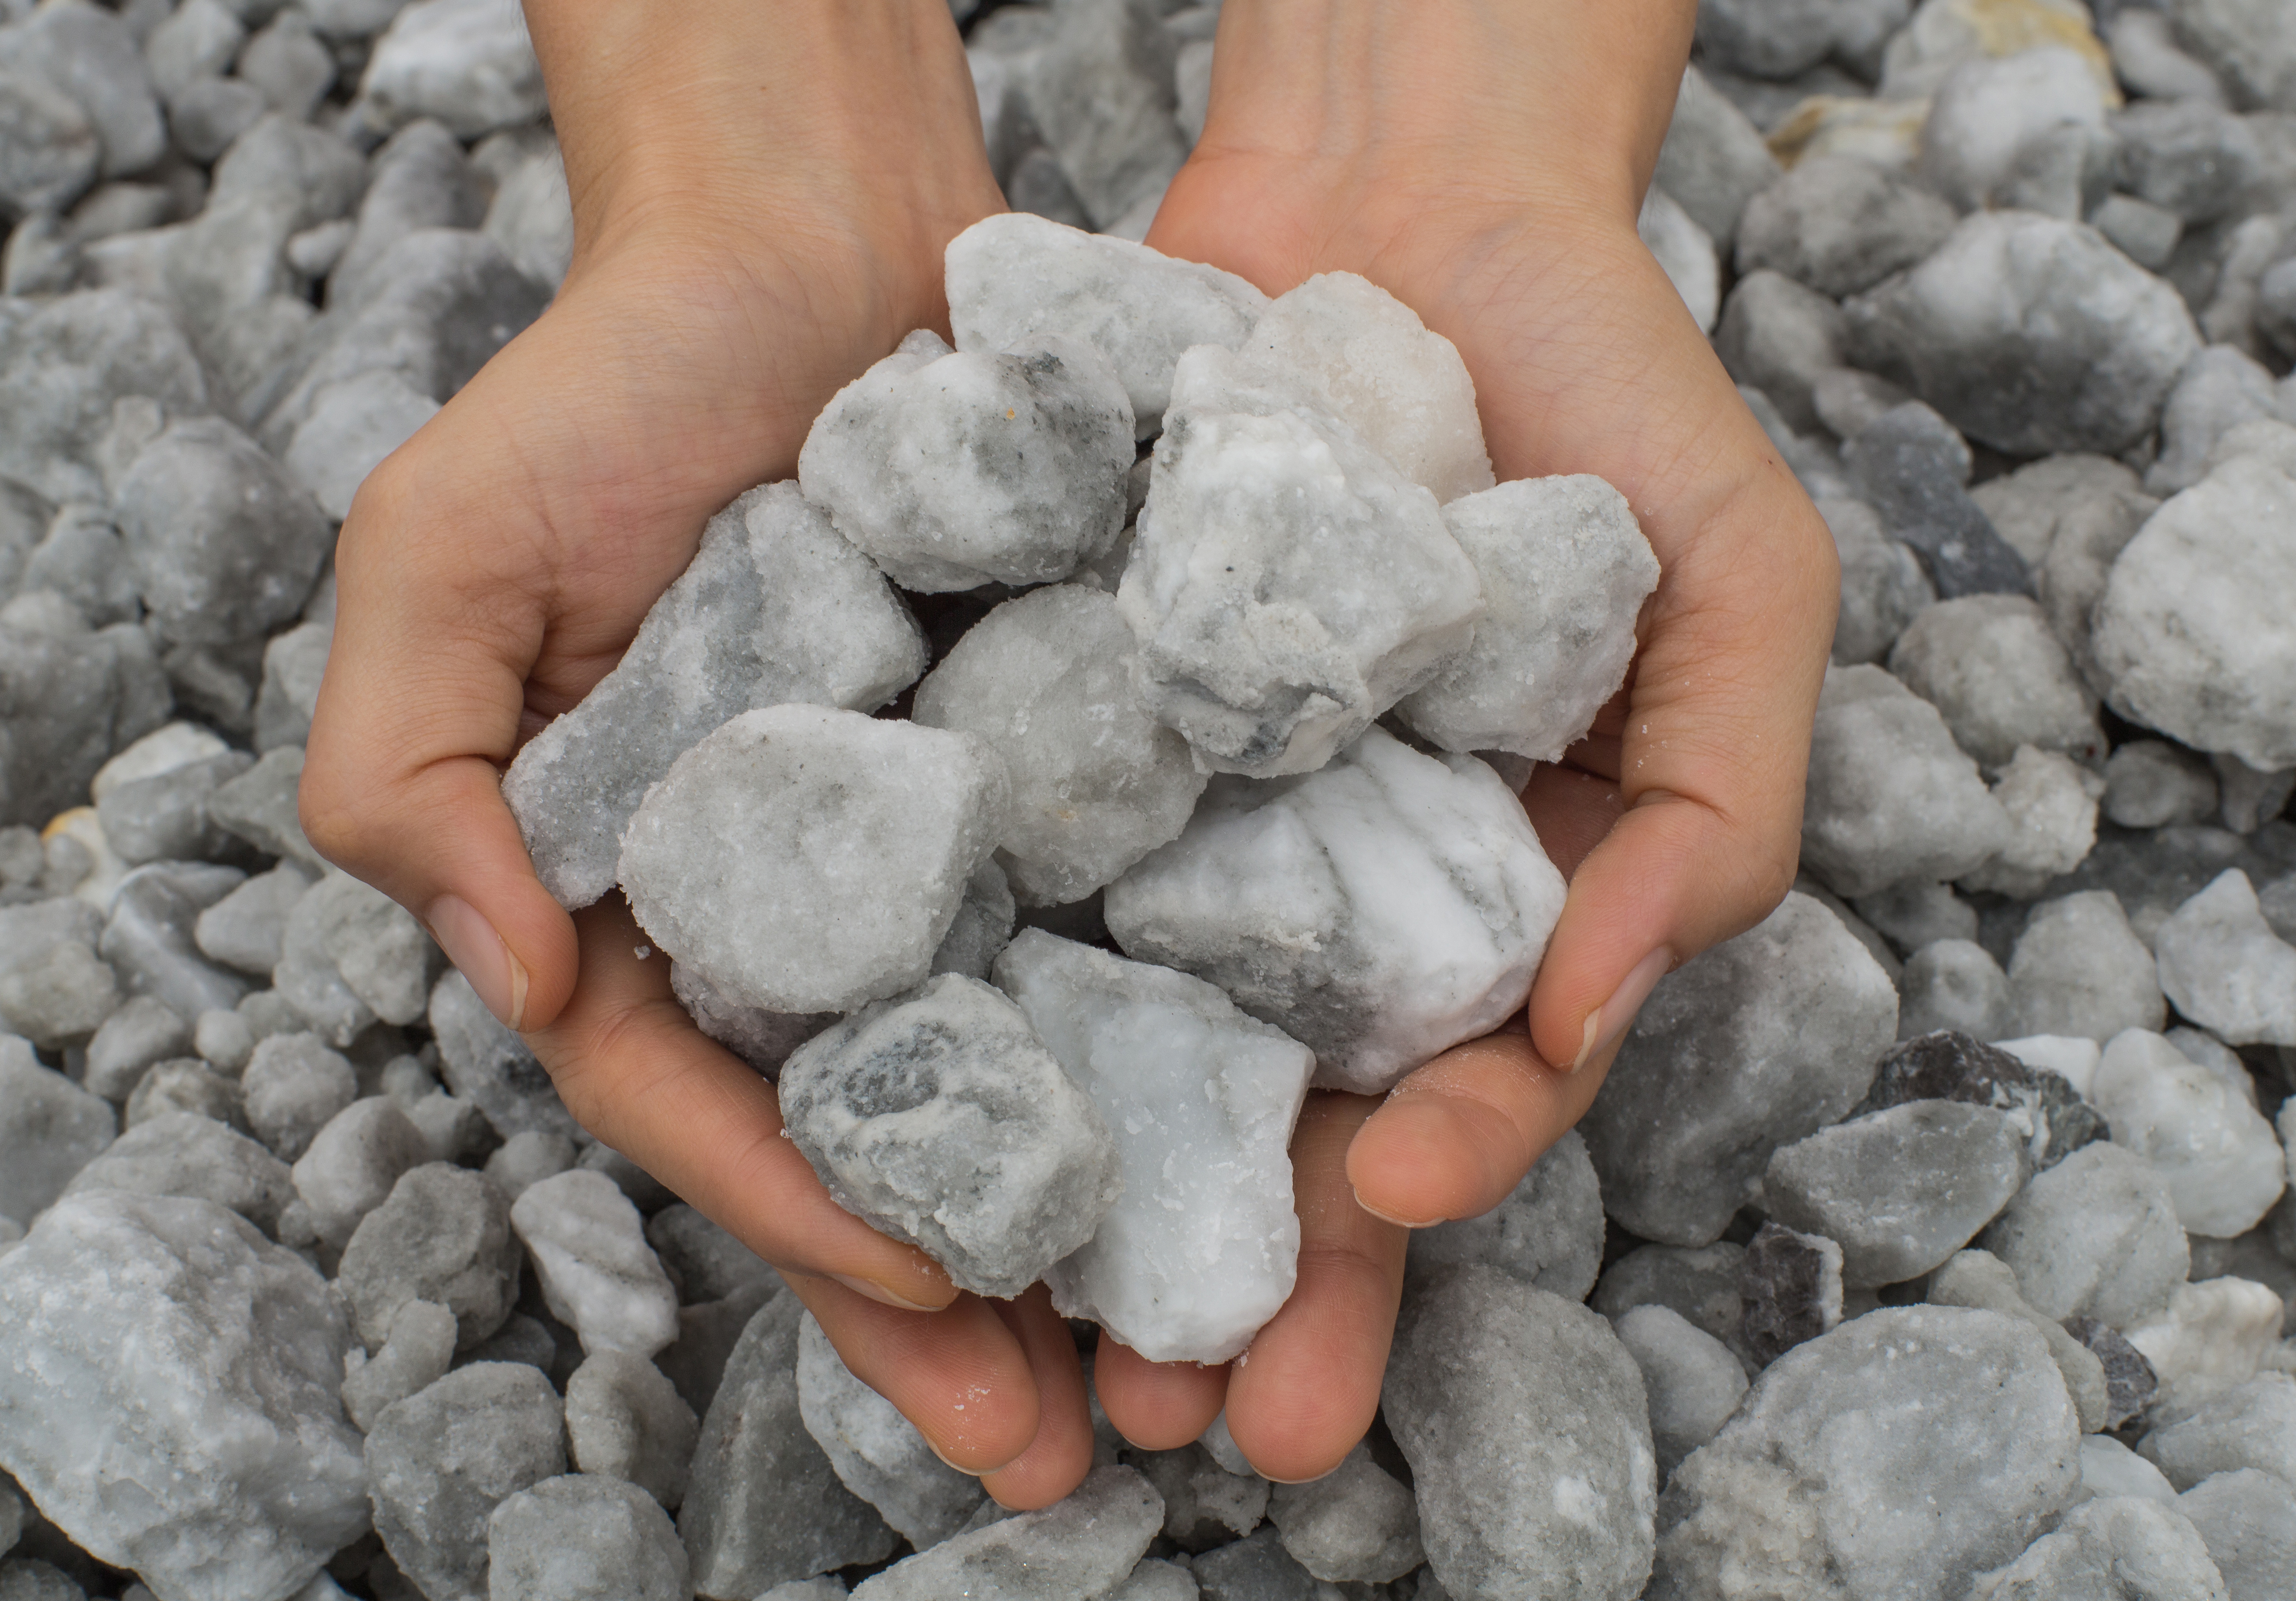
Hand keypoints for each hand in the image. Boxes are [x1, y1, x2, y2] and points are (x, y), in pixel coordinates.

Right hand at [301, 0, 1103, 1506]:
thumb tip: (505, 963)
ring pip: (1011, 1073)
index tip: (931, 1290)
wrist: (807, 240)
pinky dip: (1170, 1041)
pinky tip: (1262, 1142)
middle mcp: (797, 910)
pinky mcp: (1059, 777)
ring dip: (1083, 1226)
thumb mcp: (441, 559)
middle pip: (873, 1137)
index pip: (707, 1101)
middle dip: (955, 1300)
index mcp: (644, 900)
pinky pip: (1116, 925)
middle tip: (1063, 1451)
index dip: (802, 1209)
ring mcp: (939, 852)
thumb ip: (406, 769)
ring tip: (1178, 1366)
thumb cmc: (608, 390)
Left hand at [1118, 0, 1841, 1476]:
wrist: (1397, 198)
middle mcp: (1334, 887)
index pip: (1474, 1082)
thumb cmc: (1601, 385)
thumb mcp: (1736, 583)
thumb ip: (1714, 801)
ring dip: (1103, 1204)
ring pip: (1143, 1050)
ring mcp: (1195, 818)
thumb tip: (1592, 1005)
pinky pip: (1027, 877)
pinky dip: (983, 985)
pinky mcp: (1073, 731)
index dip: (1439, 1170)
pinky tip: (923, 1094)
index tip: (1383, 1200)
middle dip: (1260, 1276)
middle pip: (1292, 1121)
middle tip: (1191, 1418)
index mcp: (1497, 887)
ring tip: (1050, 1342)